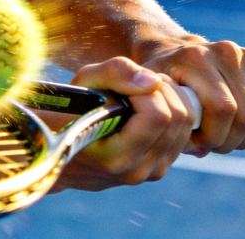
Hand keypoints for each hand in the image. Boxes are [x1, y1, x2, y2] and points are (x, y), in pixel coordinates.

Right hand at [51, 57, 195, 191]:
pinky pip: (184, 132)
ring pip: (187, 124)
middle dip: (162, 90)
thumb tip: (153, 82)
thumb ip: (114, 73)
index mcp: (116, 157)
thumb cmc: (66, 113)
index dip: (144, 90)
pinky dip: (172, 111)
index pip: (158, 115)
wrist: (57, 152)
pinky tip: (147, 106)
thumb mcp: (81, 84)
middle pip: (179, 117)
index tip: (123, 86)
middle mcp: (138, 171)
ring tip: (140, 93)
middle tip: (135, 83)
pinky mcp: (160, 168)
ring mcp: (151, 172)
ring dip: (169, 98)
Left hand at [142, 40, 244, 154]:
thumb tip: (200, 152)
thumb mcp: (154, 100)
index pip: (222, 108)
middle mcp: (226, 51)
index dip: (213, 136)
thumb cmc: (163, 82)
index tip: (196, 143)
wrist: (176, 53)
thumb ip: (169, 125)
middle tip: (211, 145)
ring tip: (223, 139)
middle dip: (228, 141)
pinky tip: (241, 132)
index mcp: (196, 57)